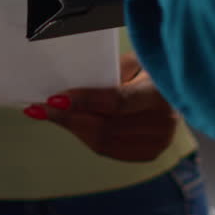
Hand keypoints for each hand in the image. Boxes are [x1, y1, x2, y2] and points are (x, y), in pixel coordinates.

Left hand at [24, 54, 179, 161]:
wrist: (175, 88)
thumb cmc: (148, 68)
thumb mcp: (132, 61)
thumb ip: (107, 72)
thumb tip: (70, 83)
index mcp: (161, 91)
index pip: (118, 102)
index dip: (84, 101)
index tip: (55, 98)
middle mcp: (165, 121)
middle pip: (105, 127)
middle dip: (69, 117)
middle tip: (40, 107)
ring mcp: (159, 142)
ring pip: (102, 142)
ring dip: (71, 127)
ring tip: (47, 114)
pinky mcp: (150, 153)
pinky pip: (107, 150)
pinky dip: (83, 136)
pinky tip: (68, 124)